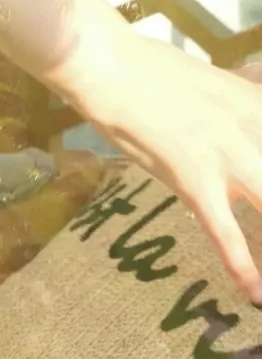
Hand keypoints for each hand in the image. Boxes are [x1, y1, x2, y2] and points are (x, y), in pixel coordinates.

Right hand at [67, 33, 261, 300]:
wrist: (111, 66)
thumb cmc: (153, 72)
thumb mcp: (217, 85)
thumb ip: (246, 104)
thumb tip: (254, 104)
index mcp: (260, 106)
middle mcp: (255, 131)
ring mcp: (228, 157)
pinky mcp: (195, 179)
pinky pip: (226, 232)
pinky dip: (242, 266)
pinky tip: (254, 292)